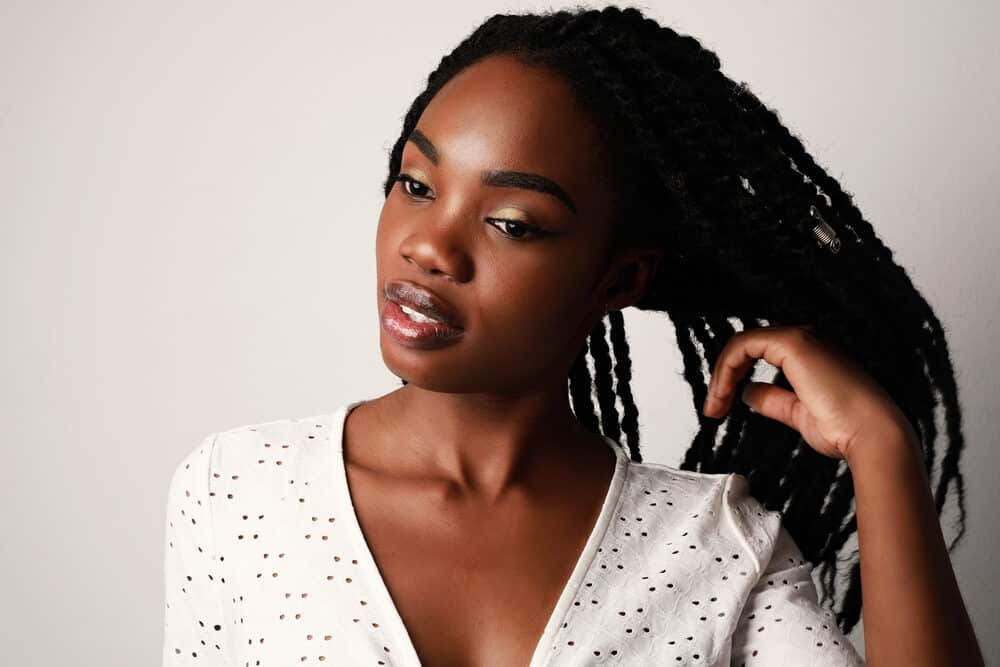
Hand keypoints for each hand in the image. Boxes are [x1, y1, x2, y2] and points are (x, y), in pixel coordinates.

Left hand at [703, 324, 917, 461]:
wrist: (871, 434)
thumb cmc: (846, 428)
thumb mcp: (797, 413)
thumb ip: (772, 400)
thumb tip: (748, 392)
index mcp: (811, 355)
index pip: (759, 354)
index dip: (733, 378)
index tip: (720, 408)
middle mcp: (807, 340)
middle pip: (747, 347)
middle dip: (723, 377)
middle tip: (712, 409)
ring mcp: (801, 338)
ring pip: (742, 344)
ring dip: (721, 375)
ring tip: (714, 406)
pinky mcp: (793, 343)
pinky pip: (744, 345)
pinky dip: (726, 369)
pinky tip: (722, 394)